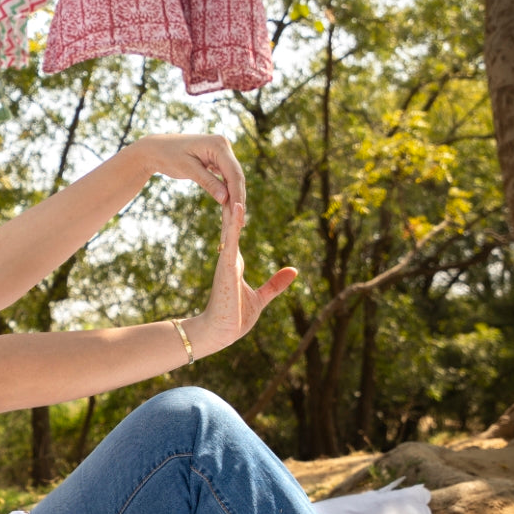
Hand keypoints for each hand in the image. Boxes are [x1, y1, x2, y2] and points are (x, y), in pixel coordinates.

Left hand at [135, 133, 245, 210]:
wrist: (156, 148)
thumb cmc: (169, 155)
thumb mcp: (187, 169)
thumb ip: (207, 182)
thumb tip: (225, 199)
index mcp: (218, 144)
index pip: (233, 173)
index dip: (237, 194)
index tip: (238, 214)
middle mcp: (224, 146)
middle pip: (236, 177)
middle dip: (238, 200)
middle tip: (240, 223)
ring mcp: (222, 153)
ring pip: (232, 179)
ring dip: (234, 198)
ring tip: (236, 221)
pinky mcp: (217, 161)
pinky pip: (225, 178)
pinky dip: (227, 193)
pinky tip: (229, 208)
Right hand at [189, 196, 296, 354]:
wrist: (219, 333)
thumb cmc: (235, 318)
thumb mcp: (261, 298)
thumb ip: (276, 283)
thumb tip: (294, 270)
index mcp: (235, 264)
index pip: (236, 232)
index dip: (237, 214)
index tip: (236, 195)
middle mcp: (229, 258)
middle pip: (232, 225)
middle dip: (233, 204)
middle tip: (231, 180)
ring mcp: (227, 262)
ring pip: (230, 228)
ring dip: (233, 208)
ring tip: (233, 185)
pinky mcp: (227, 268)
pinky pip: (231, 241)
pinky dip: (234, 224)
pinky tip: (238, 209)